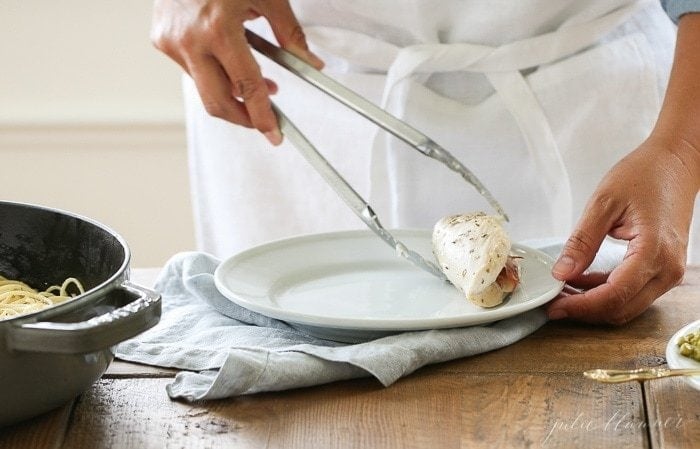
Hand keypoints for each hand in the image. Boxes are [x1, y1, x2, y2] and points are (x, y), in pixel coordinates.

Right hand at [151, 0, 323, 144]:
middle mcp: (190, 40)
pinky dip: (213, 70)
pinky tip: (226, 55)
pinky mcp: (161, 39)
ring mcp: (171, 42)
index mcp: (218, 28)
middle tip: (263, 121)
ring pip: (205, 86)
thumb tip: (310, 63)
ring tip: (256, 78)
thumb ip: (290, 33)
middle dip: (243, 118)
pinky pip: (192, 68)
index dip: (262, 116)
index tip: (274, 134)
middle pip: (217, 102)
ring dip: (231, 90)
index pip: (246, 87)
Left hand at [546, 136, 698, 323]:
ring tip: (563, 291)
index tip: (554, 306)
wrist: (676, 164)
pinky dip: (607, 293)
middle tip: (553, 302)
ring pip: (628, 305)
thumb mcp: (604, 203)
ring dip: (595, 304)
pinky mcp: (664, 269)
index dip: (582, 306)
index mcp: (654, 251)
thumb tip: (561, 272)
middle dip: (585, 311)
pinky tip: (582, 282)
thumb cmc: (644, 175)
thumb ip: (582, 241)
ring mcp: (669, 271)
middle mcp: (668, 269)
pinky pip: (634, 292)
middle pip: (622, 309)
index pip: (614, 295)